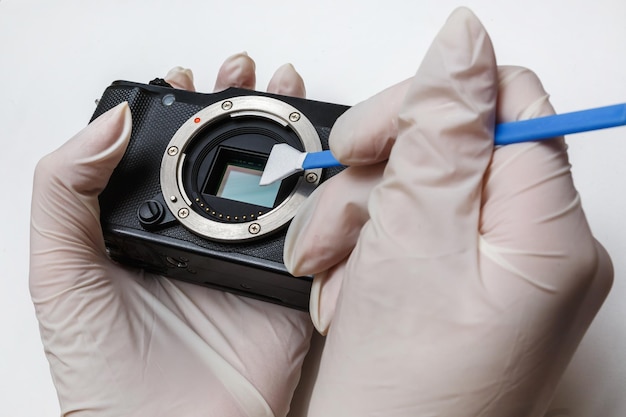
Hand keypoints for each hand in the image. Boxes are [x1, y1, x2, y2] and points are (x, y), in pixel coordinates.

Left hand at [30, 54, 311, 416]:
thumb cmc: (103, 373)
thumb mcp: (59, 274)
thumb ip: (63, 192)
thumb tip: (106, 122)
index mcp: (151, 226)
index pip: (169, 151)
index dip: (181, 109)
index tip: (189, 78)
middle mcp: (201, 235)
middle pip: (229, 155)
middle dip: (241, 107)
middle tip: (248, 76)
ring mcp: (246, 258)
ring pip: (274, 183)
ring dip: (286, 137)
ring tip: (289, 99)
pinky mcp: (286, 284)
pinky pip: (312, 232)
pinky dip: (322, 195)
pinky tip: (321, 164)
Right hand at [285, 8, 612, 415]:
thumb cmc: (405, 389)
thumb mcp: (415, 239)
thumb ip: (444, 130)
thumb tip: (463, 40)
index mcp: (548, 231)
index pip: (506, 103)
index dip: (431, 106)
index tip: (372, 140)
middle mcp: (532, 246)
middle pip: (453, 146)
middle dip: (378, 175)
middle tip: (340, 214)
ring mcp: (492, 267)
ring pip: (416, 188)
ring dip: (358, 220)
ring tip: (335, 272)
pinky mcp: (454, 282)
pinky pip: (405, 229)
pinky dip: (363, 249)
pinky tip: (348, 288)